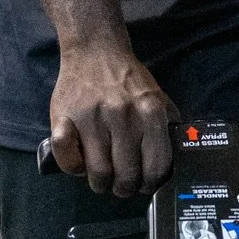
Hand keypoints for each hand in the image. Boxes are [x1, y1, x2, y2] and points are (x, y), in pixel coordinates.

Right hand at [50, 42, 177, 195]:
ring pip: (98, 172)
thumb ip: (167, 126)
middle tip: (121, 186)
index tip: (144, 187)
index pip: (156, 166)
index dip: (150, 185)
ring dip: (100, 183)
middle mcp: (123, 114)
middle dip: (125, 189)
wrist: (95, 49)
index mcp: (150, 111)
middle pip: (126, 175)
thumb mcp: (157, 96)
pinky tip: (80, 163)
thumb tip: (174, 160)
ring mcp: (92, 116)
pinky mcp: (64, 117)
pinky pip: (68, 158)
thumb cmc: (127, 78)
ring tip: (101, 179)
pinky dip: (73, 168)